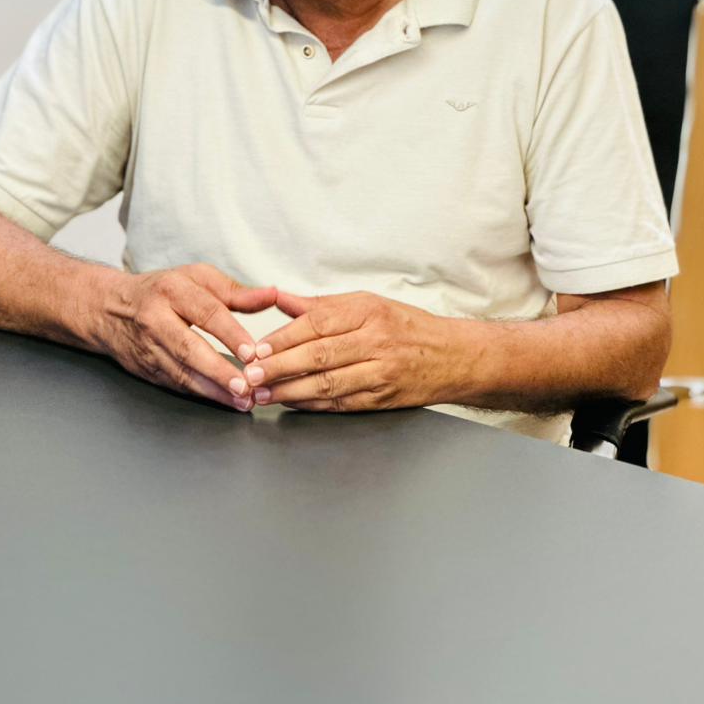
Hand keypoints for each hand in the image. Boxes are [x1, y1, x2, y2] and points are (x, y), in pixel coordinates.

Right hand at [97, 263, 276, 410]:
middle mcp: (156, 319)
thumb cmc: (162, 290)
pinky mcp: (146, 370)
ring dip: (213, 390)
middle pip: (189, 348)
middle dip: (218, 370)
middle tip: (246, 386)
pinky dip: (200, 395)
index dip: (230, 333)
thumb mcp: (196, 278)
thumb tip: (272, 295)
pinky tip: (223, 401)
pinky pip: (176, 384)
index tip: (252, 352)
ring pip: (181, 373)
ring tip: (242, 400)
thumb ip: (235, 290)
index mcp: (172, 291)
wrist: (109, 308)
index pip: (205, 312)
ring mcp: (148, 348)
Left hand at [239, 289, 465, 411]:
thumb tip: (279, 298)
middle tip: (249, 376)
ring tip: (262, 394)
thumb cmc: (408, 326)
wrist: (453, 356)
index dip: (283, 338)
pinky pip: (341, 403)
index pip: (317, 324)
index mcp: (368, 312)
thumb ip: (321, 306)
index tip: (256, 349)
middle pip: (318, 356)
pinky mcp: (383, 399)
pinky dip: (313, 406)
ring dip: (290, 391)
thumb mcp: (368, 303)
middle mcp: (375, 341)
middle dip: (279, 367)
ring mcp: (381, 372)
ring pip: (327, 384)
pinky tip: (292, 404)